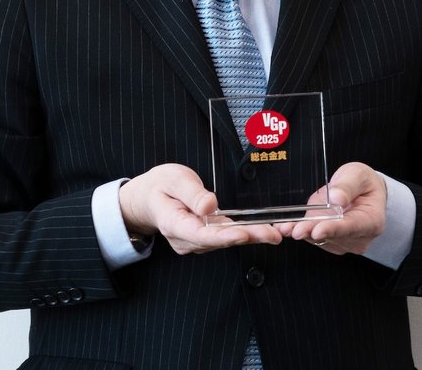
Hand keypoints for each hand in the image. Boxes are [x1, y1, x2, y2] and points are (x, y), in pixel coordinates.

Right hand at [118, 164, 281, 254]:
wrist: (148, 198)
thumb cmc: (160, 186)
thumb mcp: (173, 179)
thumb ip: (191, 193)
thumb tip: (210, 206)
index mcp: (174, 224)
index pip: (201, 234)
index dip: (224, 236)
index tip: (244, 233)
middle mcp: (186, 239)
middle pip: (219, 240)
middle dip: (247, 237)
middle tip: (272, 235)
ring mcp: (195, 241)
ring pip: (225, 240)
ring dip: (250, 237)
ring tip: (273, 234)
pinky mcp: (204, 238)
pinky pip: (225, 237)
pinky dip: (244, 234)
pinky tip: (262, 232)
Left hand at [276, 162, 386, 254]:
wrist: (361, 192)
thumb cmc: (363, 183)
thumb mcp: (358, 175)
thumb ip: (348, 186)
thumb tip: (336, 198)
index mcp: (371, 220)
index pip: (351, 227)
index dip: (333, 229)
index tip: (318, 231)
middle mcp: (358, 236)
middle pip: (332, 236)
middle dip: (312, 232)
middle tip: (296, 230)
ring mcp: (343, 241)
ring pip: (320, 239)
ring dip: (302, 233)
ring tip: (286, 227)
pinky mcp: (328, 240)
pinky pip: (312, 237)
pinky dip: (298, 231)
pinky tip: (285, 227)